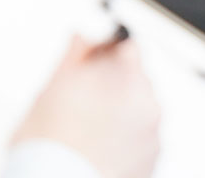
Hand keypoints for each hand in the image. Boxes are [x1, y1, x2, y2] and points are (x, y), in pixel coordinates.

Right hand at [13, 36, 159, 177]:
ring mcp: (152, 140)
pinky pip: (137, 141)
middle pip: (134, 80)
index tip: (88, 59)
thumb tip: (80, 40)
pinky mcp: (148, 166)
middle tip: (79, 96)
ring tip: (84, 127)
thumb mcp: (55, 85)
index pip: (128, 46)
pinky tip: (94, 146)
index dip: (105, 50)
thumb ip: (75, 55)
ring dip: (117, 113)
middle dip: (111, 83)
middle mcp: (149, 108)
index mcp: (130, 80)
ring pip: (136, 113)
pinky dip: (121, 140)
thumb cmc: (53, 145)